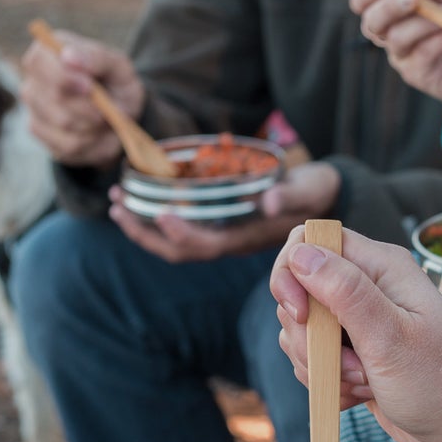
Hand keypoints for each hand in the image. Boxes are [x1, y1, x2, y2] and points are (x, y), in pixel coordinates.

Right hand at [20, 28, 145, 165]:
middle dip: (88, 107)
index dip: (63, 77)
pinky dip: (93, 142)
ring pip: (63, 124)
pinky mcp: (41, 134)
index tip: (88, 86)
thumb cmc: (116, 83)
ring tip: (105, 119)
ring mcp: (33, 108)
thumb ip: (96, 57)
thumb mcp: (118, 66)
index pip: (39, 61)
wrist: (119, 115)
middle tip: (106, 109)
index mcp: (48, 52)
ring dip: (94, 126)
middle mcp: (34, 80)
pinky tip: (98, 133)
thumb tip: (68, 56)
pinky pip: (68, 145)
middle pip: (53, 98)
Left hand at [109, 161, 341, 262]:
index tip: (163, 213)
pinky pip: (180, 231)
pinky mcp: (220, 226)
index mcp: (249, 238)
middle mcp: (231, 243)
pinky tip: (140, 200)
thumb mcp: (310, 189)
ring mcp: (223, 236)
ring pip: (174, 244)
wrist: (326, 198)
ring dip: (142, 227)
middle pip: (179, 252)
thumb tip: (267, 203)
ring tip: (116, 202)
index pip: (209, 246)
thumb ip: (290, 194)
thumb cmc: (318, 192)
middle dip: (145, 233)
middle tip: (116, 205)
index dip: (184, 235)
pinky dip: (155, 219)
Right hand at [269, 225, 441, 441]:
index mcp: (380, 266)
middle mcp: (366, 285)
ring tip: (365, 380)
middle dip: (309, 336)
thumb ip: (346, 292)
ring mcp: (357, 320)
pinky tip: (361, 393)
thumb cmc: (438, 381)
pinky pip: (312, 359)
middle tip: (349, 363)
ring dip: (321, 365)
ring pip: (302, 330)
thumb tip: (302, 253)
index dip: (292, 273)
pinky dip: (327, 382)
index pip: (310, 240)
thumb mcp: (391, 337)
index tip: (302, 315)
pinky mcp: (350, 352)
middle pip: (298, 291)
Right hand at [351, 0, 441, 120]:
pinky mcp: (420, 76)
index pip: (365, 4)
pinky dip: (437, 39)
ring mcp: (405, 58)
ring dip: (424, 21)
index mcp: (397, 13)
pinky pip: (420, 55)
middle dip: (388, 6)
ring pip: (397, 38)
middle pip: (371, 23)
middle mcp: (394, 36)